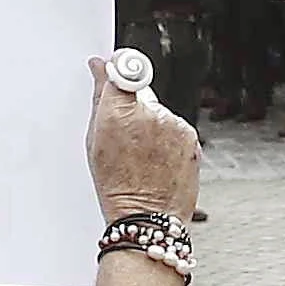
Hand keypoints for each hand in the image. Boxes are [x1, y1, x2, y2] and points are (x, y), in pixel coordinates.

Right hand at [88, 57, 201, 222]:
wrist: (147, 217)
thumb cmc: (118, 186)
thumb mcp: (94, 142)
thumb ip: (99, 99)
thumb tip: (99, 70)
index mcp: (118, 112)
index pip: (123, 68)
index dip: (119, 69)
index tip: (115, 71)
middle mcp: (149, 113)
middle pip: (141, 91)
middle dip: (132, 106)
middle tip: (125, 136)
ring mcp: (173, 124)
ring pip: (158, 110)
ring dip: (151, 124)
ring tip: (143, 154)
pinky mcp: (190, 134)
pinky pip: (174, 125)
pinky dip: (167, 137)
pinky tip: (158, 159)